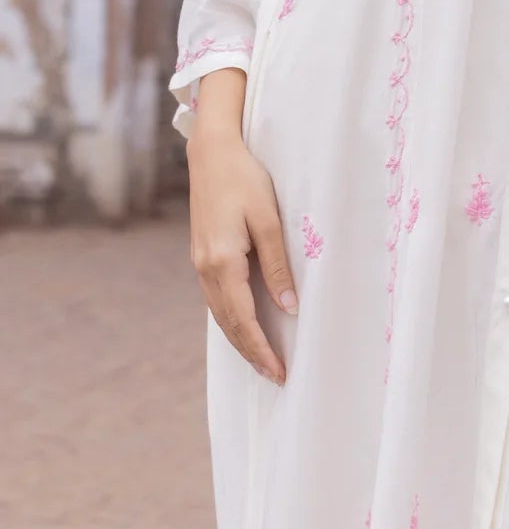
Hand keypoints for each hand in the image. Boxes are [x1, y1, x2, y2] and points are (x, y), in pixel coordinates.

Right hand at [187, 125, 297, 383]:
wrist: (212, 152)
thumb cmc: (245, 179)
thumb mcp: (268, 219)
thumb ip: (277, 264)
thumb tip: (288, 306)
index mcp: (222, 262)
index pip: (244, 319)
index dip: (261, 348)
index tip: (279, 371)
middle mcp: (206, 269)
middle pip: (228, 324)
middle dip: (251, 352)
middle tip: (274, 376)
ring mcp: (200, 263)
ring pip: (220, 314)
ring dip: (240, 339)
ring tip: (262, 359)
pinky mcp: (202, 255)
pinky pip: (216, 299)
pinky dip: (230, 319)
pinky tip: (243, 324)